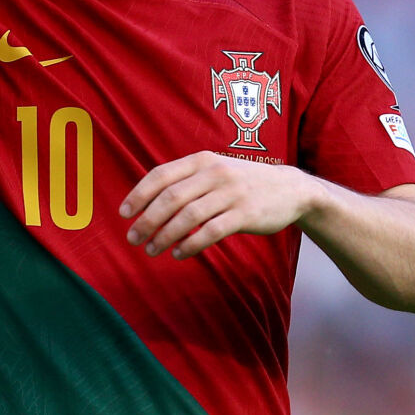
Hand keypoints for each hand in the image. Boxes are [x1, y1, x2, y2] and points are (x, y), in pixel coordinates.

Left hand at [120, 153, 325, 258]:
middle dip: (147, 220)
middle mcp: (215, 173)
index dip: (139, 195)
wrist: (291, 189)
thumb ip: (186, 181)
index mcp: (202, 160)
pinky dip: (191, 245)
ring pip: (188, 217)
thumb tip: (147, 202)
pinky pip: (211, 232)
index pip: (161, 175)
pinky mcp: (245, 214)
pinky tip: (179, 254)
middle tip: (133, 238)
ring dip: (165, 236)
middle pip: (170, 198)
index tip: (124, 214)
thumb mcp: (215, 170)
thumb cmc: (243, 182)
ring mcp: (231, 193)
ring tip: (152, 250)